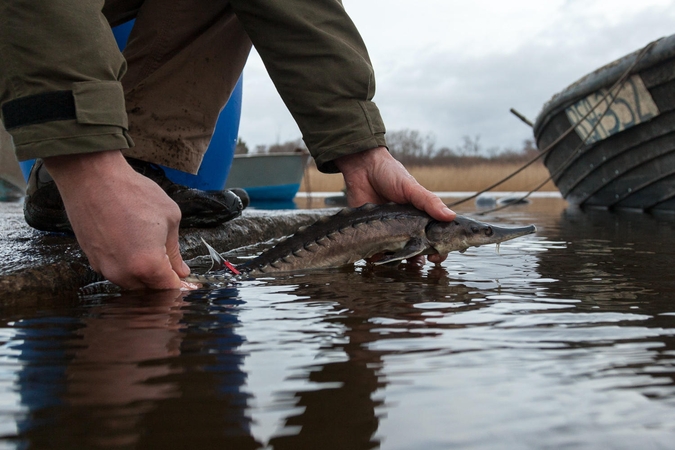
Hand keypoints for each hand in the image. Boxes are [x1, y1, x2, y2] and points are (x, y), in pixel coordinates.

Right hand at [44, 150, 190, 289]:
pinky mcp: (92, 260)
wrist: (91, 177)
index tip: (191, 284)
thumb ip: (175, 251)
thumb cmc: (134, 193)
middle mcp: (124, 273)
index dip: (183, 287)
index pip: (170, 289)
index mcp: (148, 265)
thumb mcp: (169, 218)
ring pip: (131, 284)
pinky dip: (127, 267)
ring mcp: (105, 268)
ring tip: (153, 254)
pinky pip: (115, 272)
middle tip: (174, 268)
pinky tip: (133, 248)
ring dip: (144, 276)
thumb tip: (181, 271)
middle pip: (150, 291)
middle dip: (163, 283)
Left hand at [334, 146, 455, 263]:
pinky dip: (377, 257)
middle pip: (417, 251)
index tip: (437, 256)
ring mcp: (388, 232)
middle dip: (420, 259)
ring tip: (398, 260)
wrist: (362, 168)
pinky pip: (375, 252)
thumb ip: (430, 202)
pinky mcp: (371, 234)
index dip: (439, 249)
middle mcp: (406, 227)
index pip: (435, 238)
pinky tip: (378, 256)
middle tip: (420, 261)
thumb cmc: (390, 175)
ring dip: (399, 261)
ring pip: (397, 256)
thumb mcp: (412, 188)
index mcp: (419, 217)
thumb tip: (451, 216)